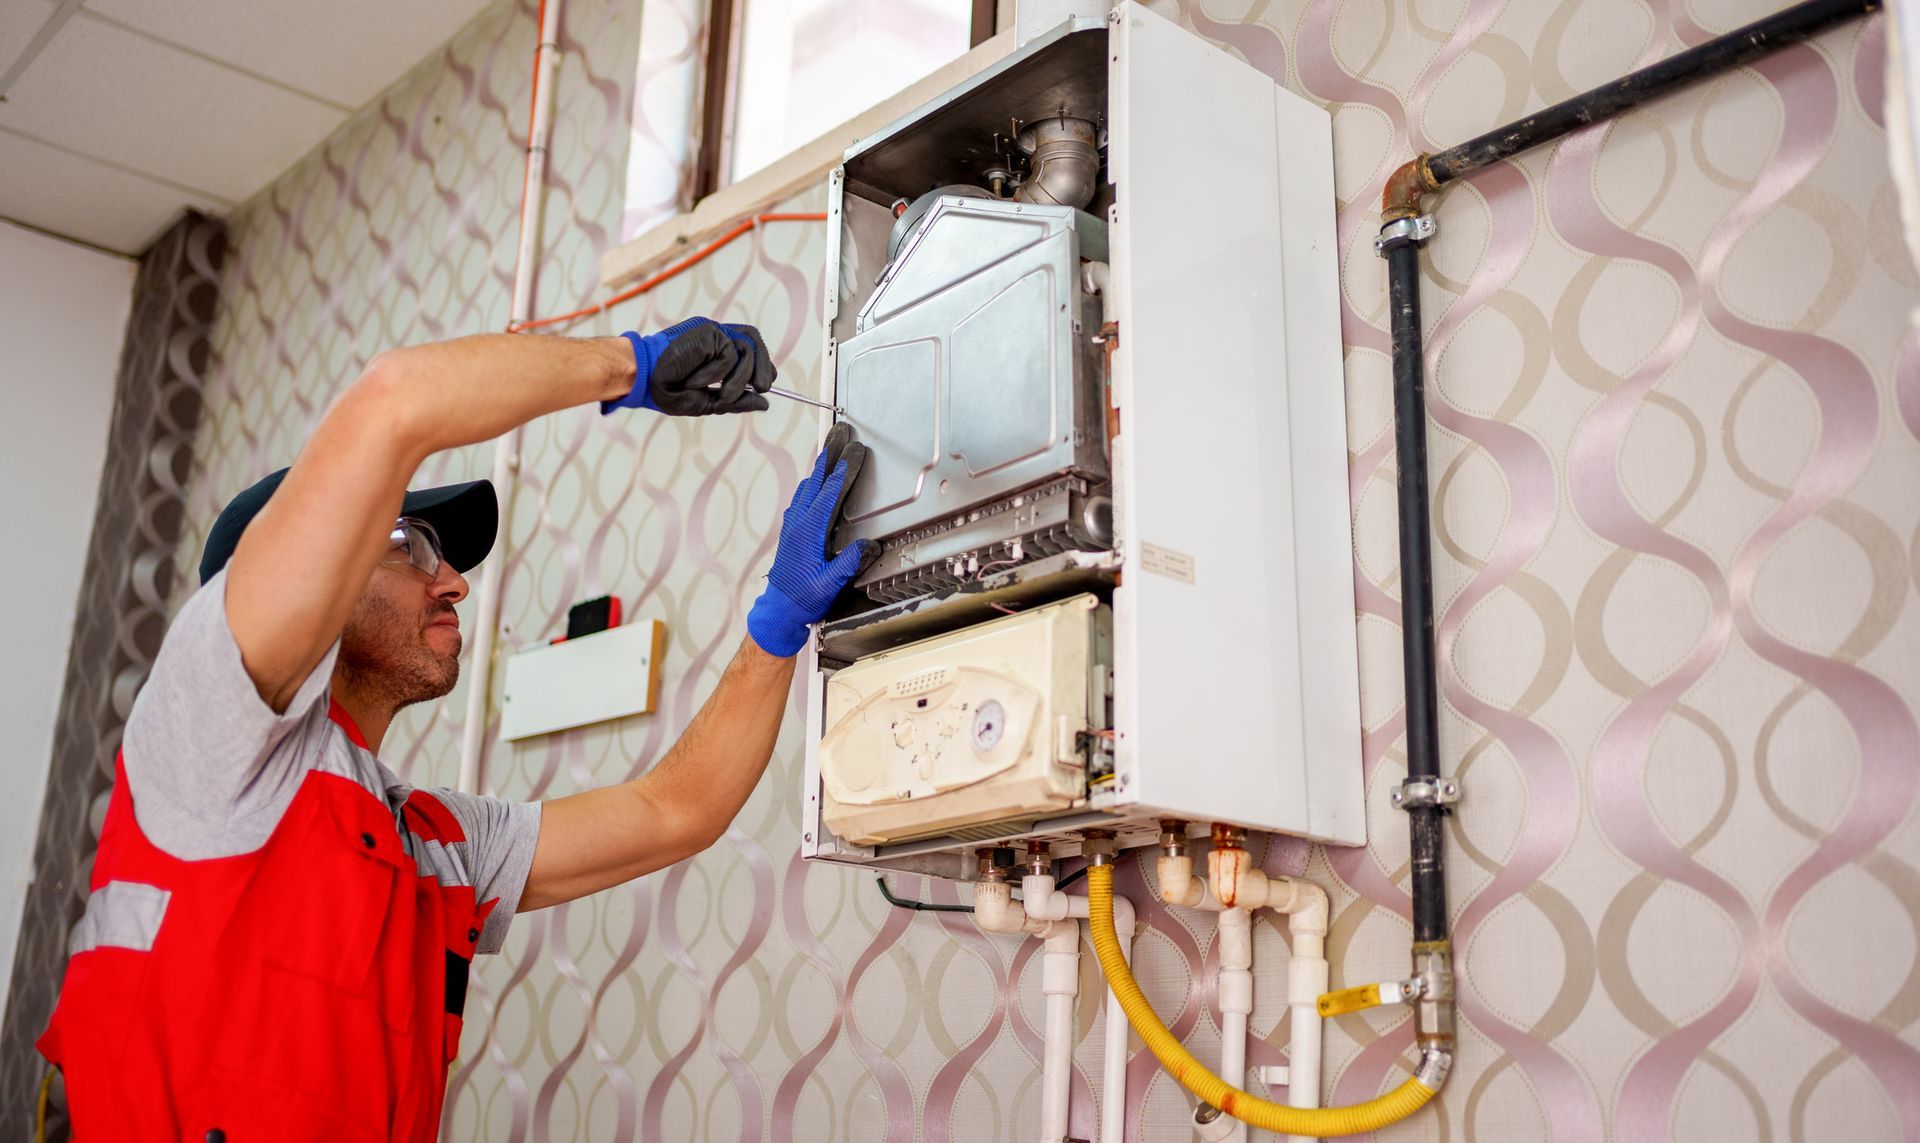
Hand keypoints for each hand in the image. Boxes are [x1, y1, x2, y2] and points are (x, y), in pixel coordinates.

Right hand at [601, 317, 774, 416]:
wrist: (643, 380)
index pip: (748, 346)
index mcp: (715, 348)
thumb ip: (735, 400)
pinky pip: (728, 355)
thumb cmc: (669, 390)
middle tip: (761, 389)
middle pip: (753, 340)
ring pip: (746, 350)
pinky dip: (716, 374)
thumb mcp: (707, 401)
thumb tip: (765, 403)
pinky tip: (696, 380)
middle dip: (762, 367)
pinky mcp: (706, 331)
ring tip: (721, 394)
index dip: (762, 363)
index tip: (763, 386)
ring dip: (739, 379)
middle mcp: (715, 336)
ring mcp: (711, 331)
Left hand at [746, 424, 878, 656]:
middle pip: (815, 480)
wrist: (780, 608)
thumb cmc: (804, 597)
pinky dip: (812, 483)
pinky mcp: (791, 531)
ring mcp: (792, 525)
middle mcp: (798, 522)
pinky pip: (802, 498)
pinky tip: (815, 482)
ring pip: (807, 487)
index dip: (843, 469)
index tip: (855, 450)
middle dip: (829, 455)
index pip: (829, 491)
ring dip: (820, 467)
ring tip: (830, 450)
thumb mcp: (831, 582)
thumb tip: (871, 545)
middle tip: (840, 433)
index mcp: (809, 530)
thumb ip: (850, 562)